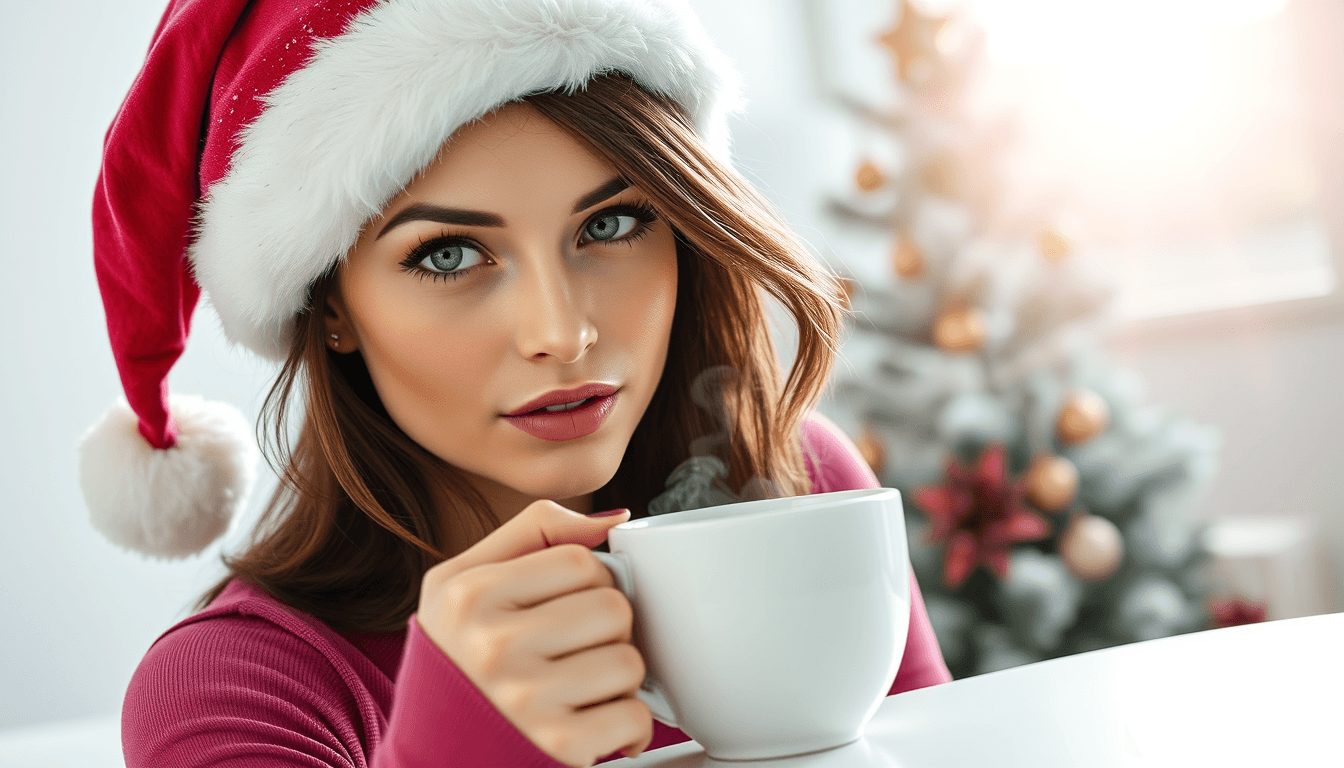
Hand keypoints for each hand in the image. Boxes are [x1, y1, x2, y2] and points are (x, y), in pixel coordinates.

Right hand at [417, 501, 651, 766]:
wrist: (427, 760)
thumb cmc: (452, 664)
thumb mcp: (460, 584)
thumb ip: (534, 532)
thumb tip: (616, 519)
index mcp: (471, 595)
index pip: (580, 560)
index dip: (591, 580)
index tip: (574, 604)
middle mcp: (494, 645)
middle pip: (613, 608)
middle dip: (608, 630)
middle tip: (578, 651)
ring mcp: (526, 699)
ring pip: (630, 662)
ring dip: (619, 679)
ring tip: (582, 689)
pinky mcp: (558, 746)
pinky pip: (635, 717)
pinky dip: (629, 727)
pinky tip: (594, 726)